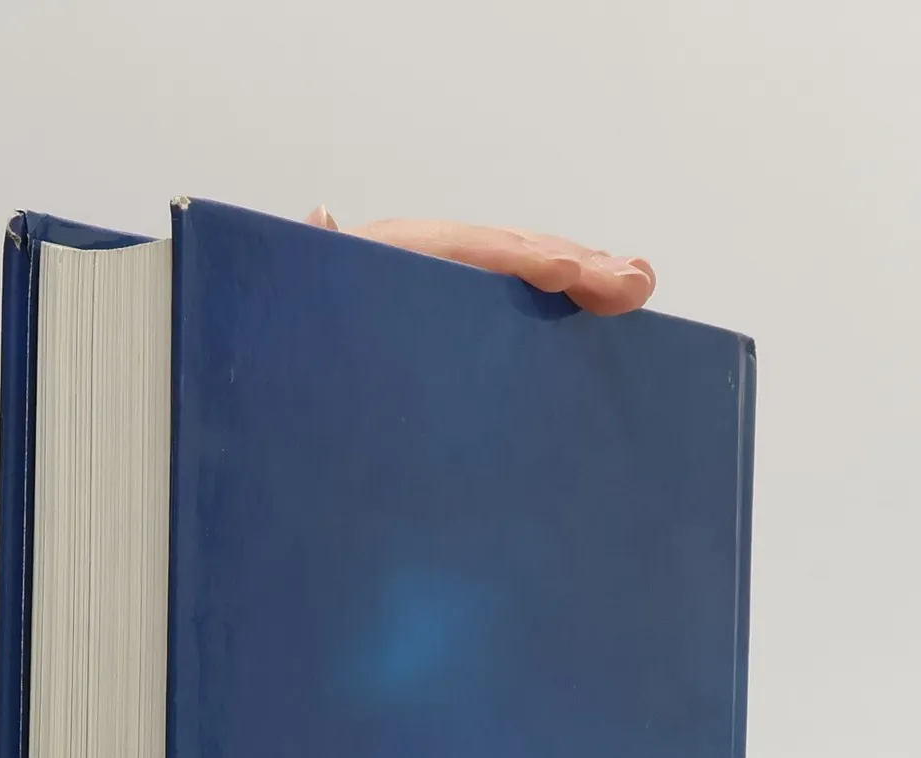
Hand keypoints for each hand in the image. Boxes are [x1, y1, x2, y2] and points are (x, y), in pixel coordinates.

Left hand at [307, 206, 654, 316]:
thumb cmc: (303, 337)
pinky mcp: (471, 324)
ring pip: (531, 272)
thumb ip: (312, 266)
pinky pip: (527, 304)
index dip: (514, 258)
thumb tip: (321, 218)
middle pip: (512, 253)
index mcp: (391, 258)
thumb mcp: (304, 304)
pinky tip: (620, 299)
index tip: (559, 271)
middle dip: (574, 265)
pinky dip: (575, 298)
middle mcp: (431, 263)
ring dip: (588, 276)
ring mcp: (454, 291)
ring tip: (637, 286)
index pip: (464, 251)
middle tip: (630, 285)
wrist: (283, 376)